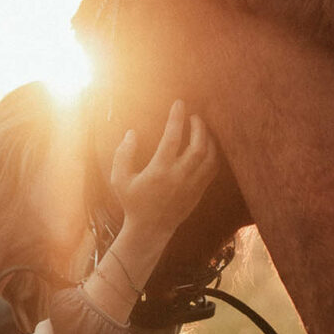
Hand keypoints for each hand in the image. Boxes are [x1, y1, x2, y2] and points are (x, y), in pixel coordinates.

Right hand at [82, 100, 218, 323]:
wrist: (150, 229)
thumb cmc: (133, 202)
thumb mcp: (119, 179)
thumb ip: (123, 154)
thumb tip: (132, 133)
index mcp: (159, 172)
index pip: (172, 138)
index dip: (177, 117)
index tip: (179, 103)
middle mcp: (179, 177)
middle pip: (199, 145)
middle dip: (199, 126)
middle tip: (194, 116)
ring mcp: (192, 186)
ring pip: (211, 157)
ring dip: (209, 138)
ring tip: (202, 127)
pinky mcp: (200, 192)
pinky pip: (213, 169)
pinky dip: (214, 153)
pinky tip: (208, 144)